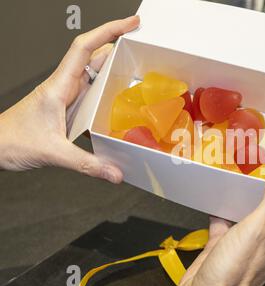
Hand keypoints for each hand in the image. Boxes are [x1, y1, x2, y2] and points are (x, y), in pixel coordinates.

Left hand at [0, 16, 139, 182]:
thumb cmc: (12, 141)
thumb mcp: (52, 153)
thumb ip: (87, 164)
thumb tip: (115, 172)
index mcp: (59, 87)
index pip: (85, 48)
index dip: (108, 32)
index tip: (129, 24)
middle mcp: (63, 86)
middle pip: (93, 54)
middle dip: (117, 41)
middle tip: (141, 41)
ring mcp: (65, 95)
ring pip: (93, 69)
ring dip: (113, 61)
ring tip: (135, 61)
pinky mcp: (67, 105)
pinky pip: (91, 87)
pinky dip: (107, 82)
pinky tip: (118, 90)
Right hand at [176, 162, 264, 285]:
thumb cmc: (234, 273)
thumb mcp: (257, 229)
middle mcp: (264, 237)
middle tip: (259, 160)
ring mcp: (244, 240)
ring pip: (247, 209)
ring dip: (242, 193)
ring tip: (238, 172)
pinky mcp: (224, 243)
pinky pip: (225, 219)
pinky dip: (220, 207)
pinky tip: (216, 196)